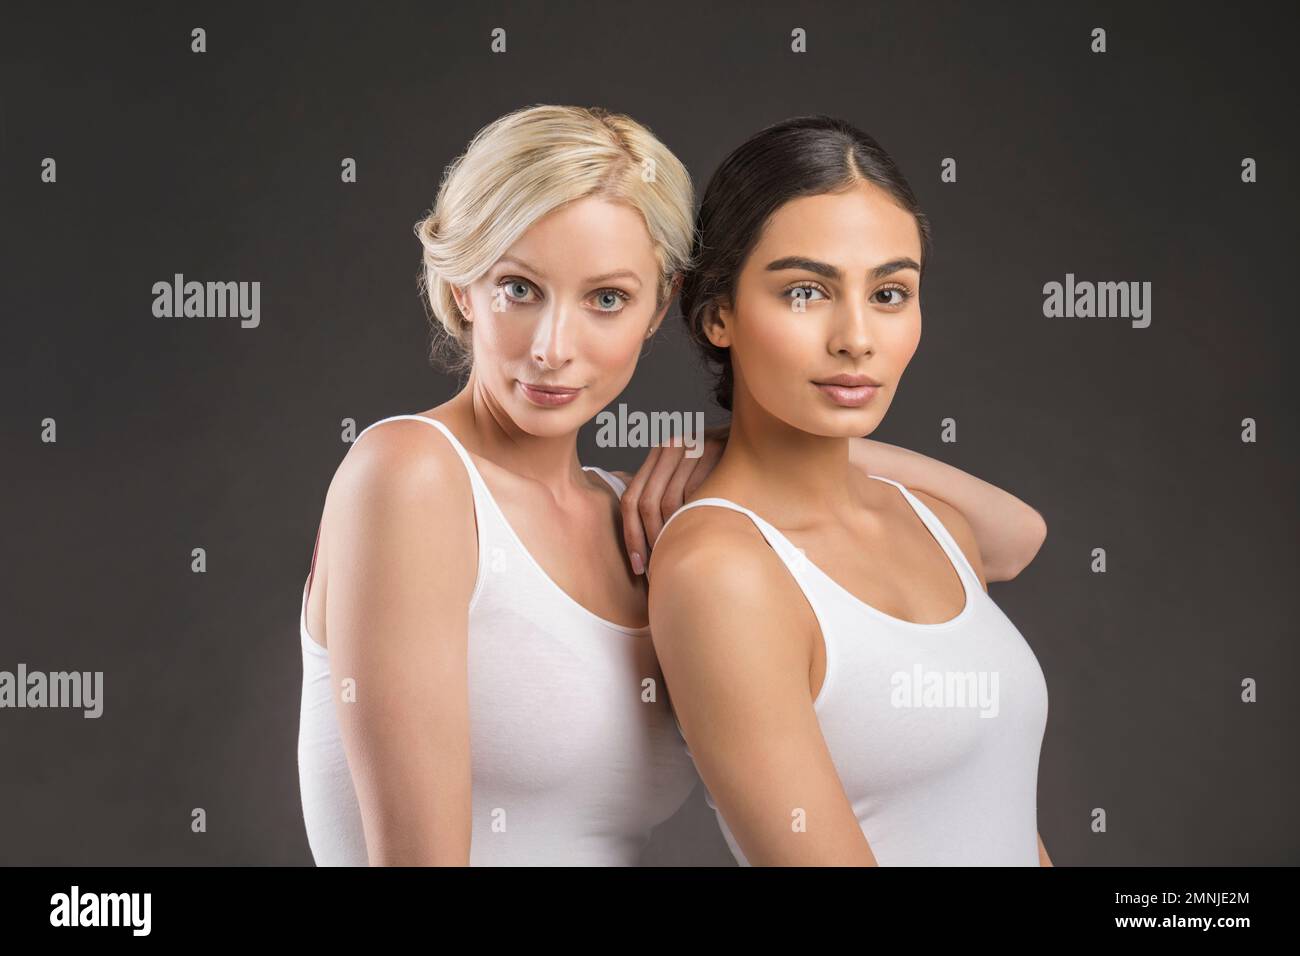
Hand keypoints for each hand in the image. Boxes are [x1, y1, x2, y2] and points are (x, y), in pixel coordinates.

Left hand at [618, 424, 727, 574]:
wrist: (755, 441)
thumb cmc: (722, 470)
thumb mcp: (689, 474)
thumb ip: (666, 495)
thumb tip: (642, 540)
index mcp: (657, 455)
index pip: (631, 499)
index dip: (631, 535)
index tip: (639, 565)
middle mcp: (669, 447)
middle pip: (646, 503)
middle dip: (651, 539)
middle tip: (659, 566)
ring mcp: (690, 446)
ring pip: (668, 502)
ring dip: (672, 533)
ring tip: (679, 557)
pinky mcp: (712, 449)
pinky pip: (695, 492)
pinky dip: (694, 518)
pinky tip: (701, 537)